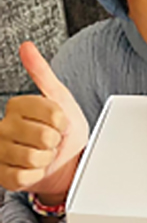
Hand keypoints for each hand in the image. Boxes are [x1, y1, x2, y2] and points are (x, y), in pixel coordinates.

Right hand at [0, 42, 88, 201]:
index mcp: (17, 105)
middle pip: (44, 137)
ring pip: (34, 157)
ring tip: (43, 154)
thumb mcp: (60, 99)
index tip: (60, 123)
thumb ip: (42, 73)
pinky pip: (24, 176)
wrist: (65, 162)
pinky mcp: (0, 174)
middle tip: (51, 141)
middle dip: (55, 142)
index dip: (63, 122)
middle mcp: (2, 126)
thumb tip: (26, 46)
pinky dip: (36, 175)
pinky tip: (34, 168)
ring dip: (46, 159)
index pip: (53, 114)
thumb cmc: (64, 130)